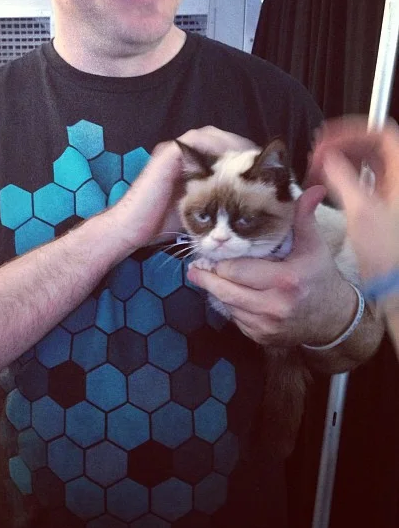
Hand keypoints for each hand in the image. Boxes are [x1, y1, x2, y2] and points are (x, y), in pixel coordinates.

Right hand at [107, 126, 255, 249]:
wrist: (132, 227)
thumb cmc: (161, 224)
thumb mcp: (197, 211)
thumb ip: (214, 200)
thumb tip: (244, 210)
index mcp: (190, 163)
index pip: (225, 152)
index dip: (246, 161)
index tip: (266, 174)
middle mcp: (183, 152)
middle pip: (222, 141)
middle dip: (244, 152)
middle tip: (264, 165)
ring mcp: (174, 150)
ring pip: (213, 137)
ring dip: (234, 147)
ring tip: (251, 162)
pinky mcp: (169, 152)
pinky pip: (199, 141)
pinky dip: (218, 147)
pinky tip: (233, 163)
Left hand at [186, 186, 357, 346]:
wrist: (333, 320)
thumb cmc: (320, 278)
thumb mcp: (314, 247)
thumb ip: (304, 219)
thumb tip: (310, 190)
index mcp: (285, 280)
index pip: (237, 271)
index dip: (219, 263)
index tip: (205, 255)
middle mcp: (274, 306)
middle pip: (225, 290)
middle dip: (208, 278)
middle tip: (194, 268)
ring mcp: (266, 326)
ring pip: (227, 305)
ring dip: (216, 292)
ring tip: (203, 278)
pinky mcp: (260, 337)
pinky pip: (234, 319)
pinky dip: (229, 306)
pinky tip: (227, 294)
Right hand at [307, 116, 398, 279]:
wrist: (394, 280)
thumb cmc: (386, 252)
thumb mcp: (360, 210)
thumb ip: (341, 178)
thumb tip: (327, 157)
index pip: (382, 134)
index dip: (351, 131)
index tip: (326, 139)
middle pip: (374, 144)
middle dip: (343, 144)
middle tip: (318, 152)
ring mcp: (395, 188)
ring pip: (369, 159)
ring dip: (342, 157)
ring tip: (319, 166)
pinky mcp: (386, 200)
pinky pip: (365, 175)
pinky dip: (345, 172)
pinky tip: (327, 179)